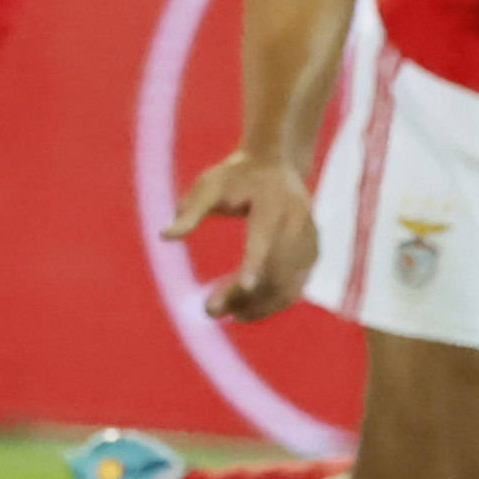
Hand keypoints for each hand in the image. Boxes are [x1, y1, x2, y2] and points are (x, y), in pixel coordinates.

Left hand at [167, 148, 317, 319]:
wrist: (277, 164)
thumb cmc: (236, 176)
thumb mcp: (209, 185)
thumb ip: (190, 210)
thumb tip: (165, 236)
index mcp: (273, 201)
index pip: (264, 238)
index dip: (254, 264)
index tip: (242, 288)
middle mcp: (298, 221)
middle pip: (274, 269)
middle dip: (244, 295)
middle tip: (209, 311)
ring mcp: (310, 239)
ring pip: (287, 285)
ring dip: (258, 306)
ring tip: (226, 314)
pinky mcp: (313, 253)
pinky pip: (294, 287)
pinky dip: (271, 303)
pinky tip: (245, 311)